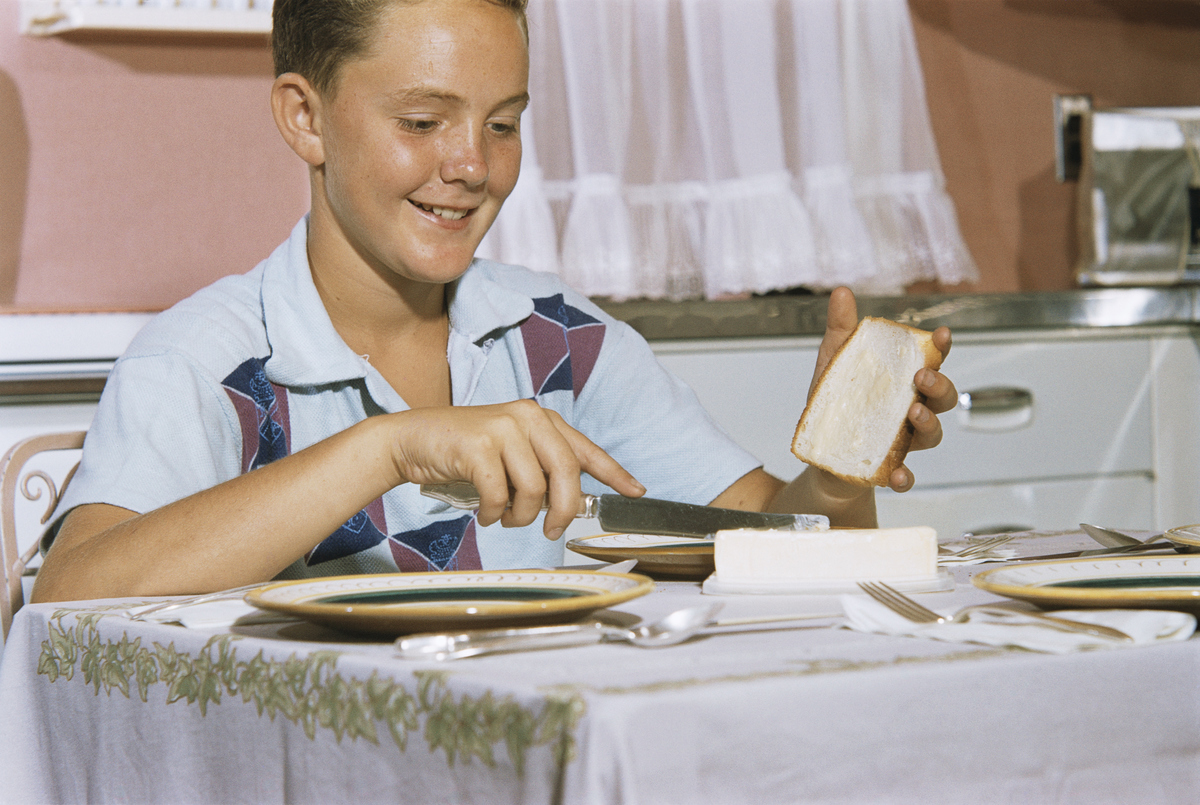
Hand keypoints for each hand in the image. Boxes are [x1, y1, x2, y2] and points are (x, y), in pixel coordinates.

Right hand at [386, 400, 644, 539]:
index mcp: (539, 419)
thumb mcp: (509, 456)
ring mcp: (502, 427)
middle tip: (552, 530)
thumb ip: (540, 472)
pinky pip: (500, 494)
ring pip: (534, 488)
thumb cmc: (462, 454)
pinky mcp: (478, 444)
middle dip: (563, 509)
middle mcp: (526, 416)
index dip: (613, 473)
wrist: (411, 439)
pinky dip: (495, 514)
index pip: (585, 449)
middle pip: (566, 472)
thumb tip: (572, 505)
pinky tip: (486, 513)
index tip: (636, 492)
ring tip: (505, 517)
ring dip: (521, 516)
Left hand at [813, 287, 955, 493]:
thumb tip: (842, 292)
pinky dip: (905, 478)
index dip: (941, 348)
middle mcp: (911, 409)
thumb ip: (841, 329)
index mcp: (902, 381)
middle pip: (945, 397)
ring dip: (929, 423)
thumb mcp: (834, 362)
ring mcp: (904, 440)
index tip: (943, 335)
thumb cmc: (836, 403)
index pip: (931, 361)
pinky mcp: (888, 467)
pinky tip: (896, 474)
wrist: (820, 452)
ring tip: (912, 412)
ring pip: (933, 434)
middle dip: (941, 385)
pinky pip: (906, 477)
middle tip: (922, 377)